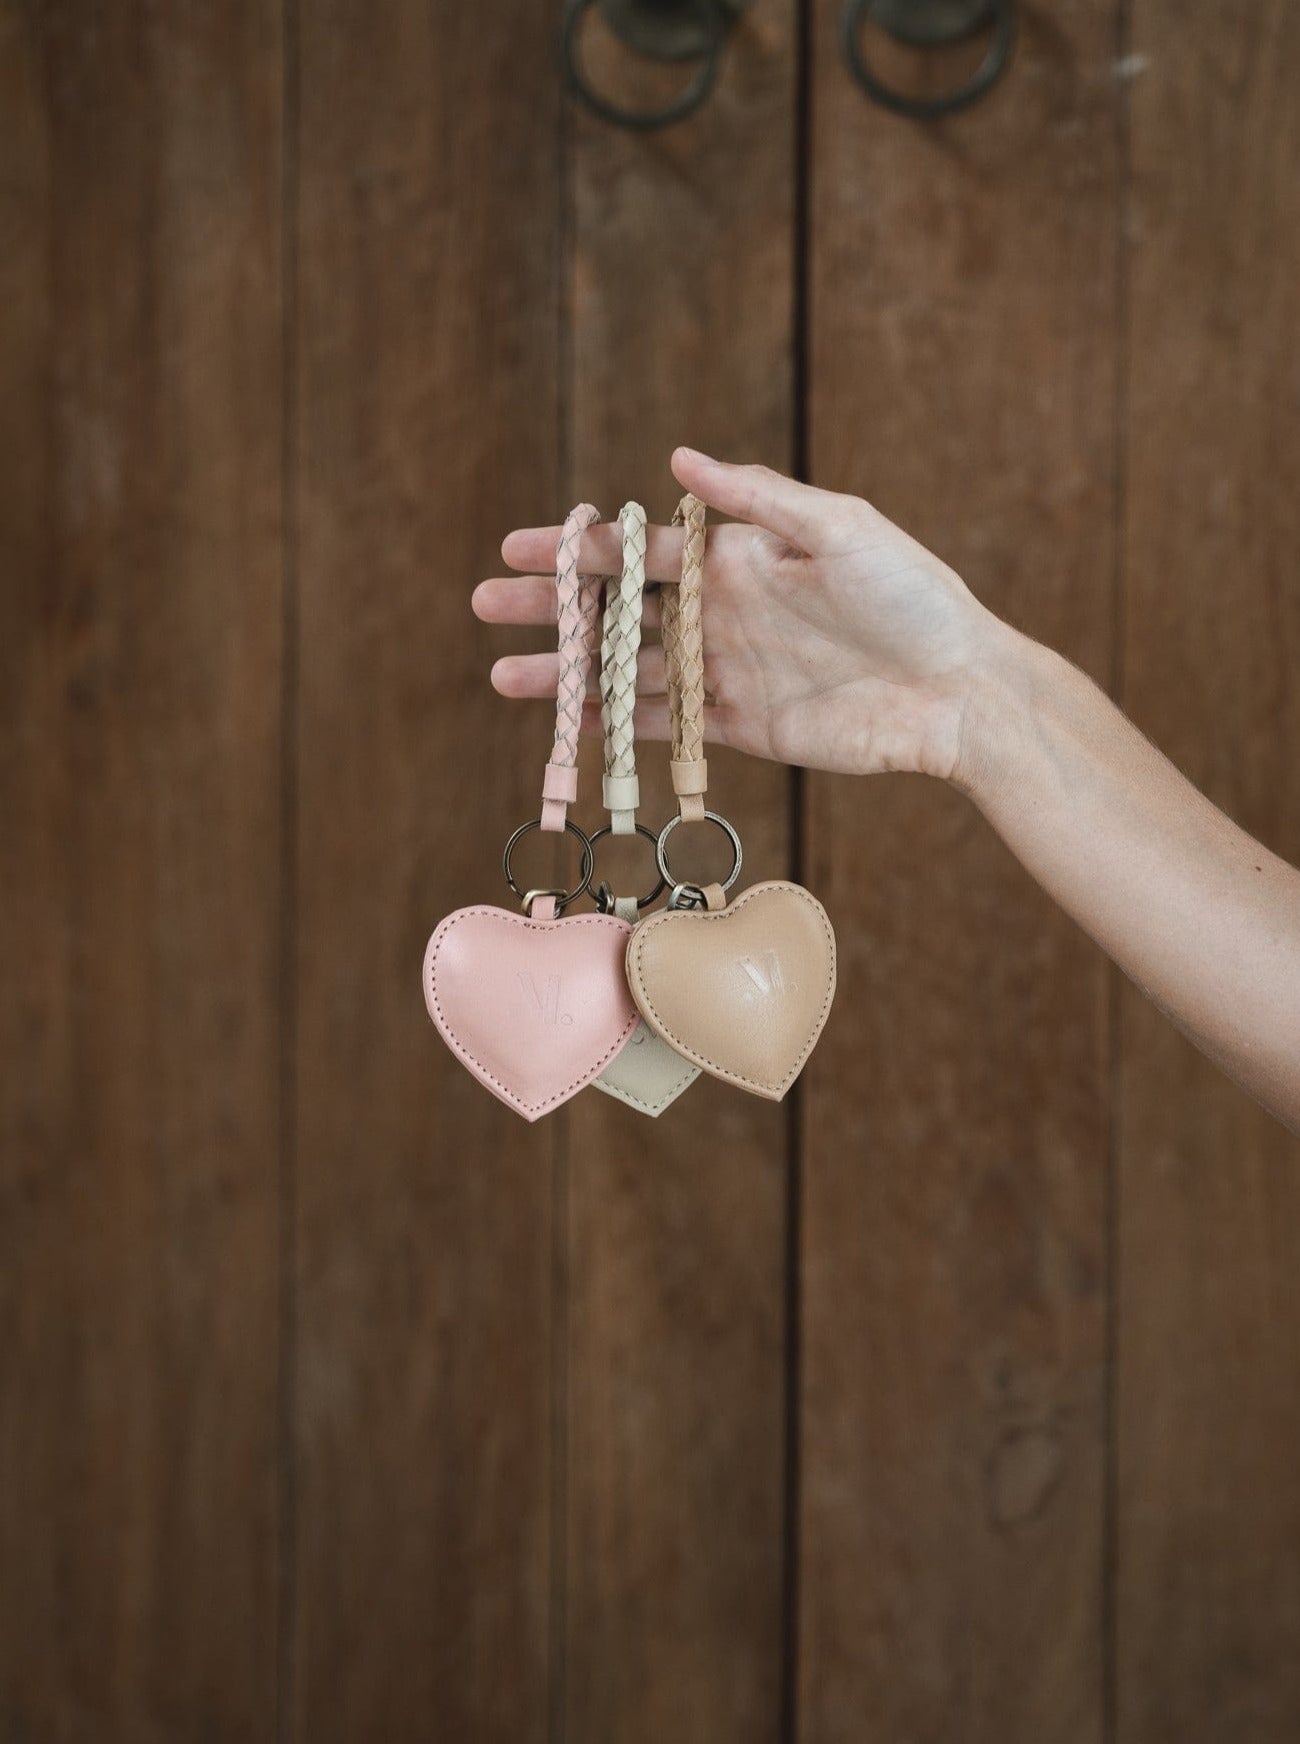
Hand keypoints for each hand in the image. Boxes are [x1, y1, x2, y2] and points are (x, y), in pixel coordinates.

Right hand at [473, 447, 1006, 779]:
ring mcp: (727, 673)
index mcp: (738, 558)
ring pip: (629, 674)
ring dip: (568, 676)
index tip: (516, 551)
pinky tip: (571, 725)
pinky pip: (667, 727)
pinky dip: (618, 726)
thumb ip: (756, 499)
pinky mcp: (742, 728)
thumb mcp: (839, 528)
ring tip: (505, 677)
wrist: (956, 691)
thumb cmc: (911, 596)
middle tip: (485, 608)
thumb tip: (678, 458)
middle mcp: (721, 613)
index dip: (576, 551)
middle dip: (553, 610)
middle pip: (619, 611)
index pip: (639, 551)